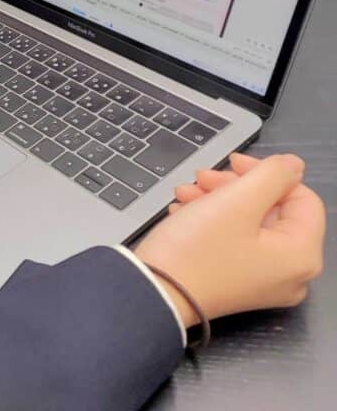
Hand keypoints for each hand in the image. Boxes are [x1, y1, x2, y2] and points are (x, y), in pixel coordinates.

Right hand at [134, 153, 324, 327]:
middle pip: (273, 211)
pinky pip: (235, 242)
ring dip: (217, 199)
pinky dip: (212, 221)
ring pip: (250, 223)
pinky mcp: (236, 284)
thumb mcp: (236, 201)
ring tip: (184, 194)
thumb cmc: (196, 250)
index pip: (302, 198)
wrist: (152, 293)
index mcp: (301, 255)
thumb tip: (293, 165)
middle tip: (200, 178)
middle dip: (234, 187)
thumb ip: (272, 175)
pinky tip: (184, 212)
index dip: (268, 173)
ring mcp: (262, 282)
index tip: (231, 162)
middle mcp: (290, 274)